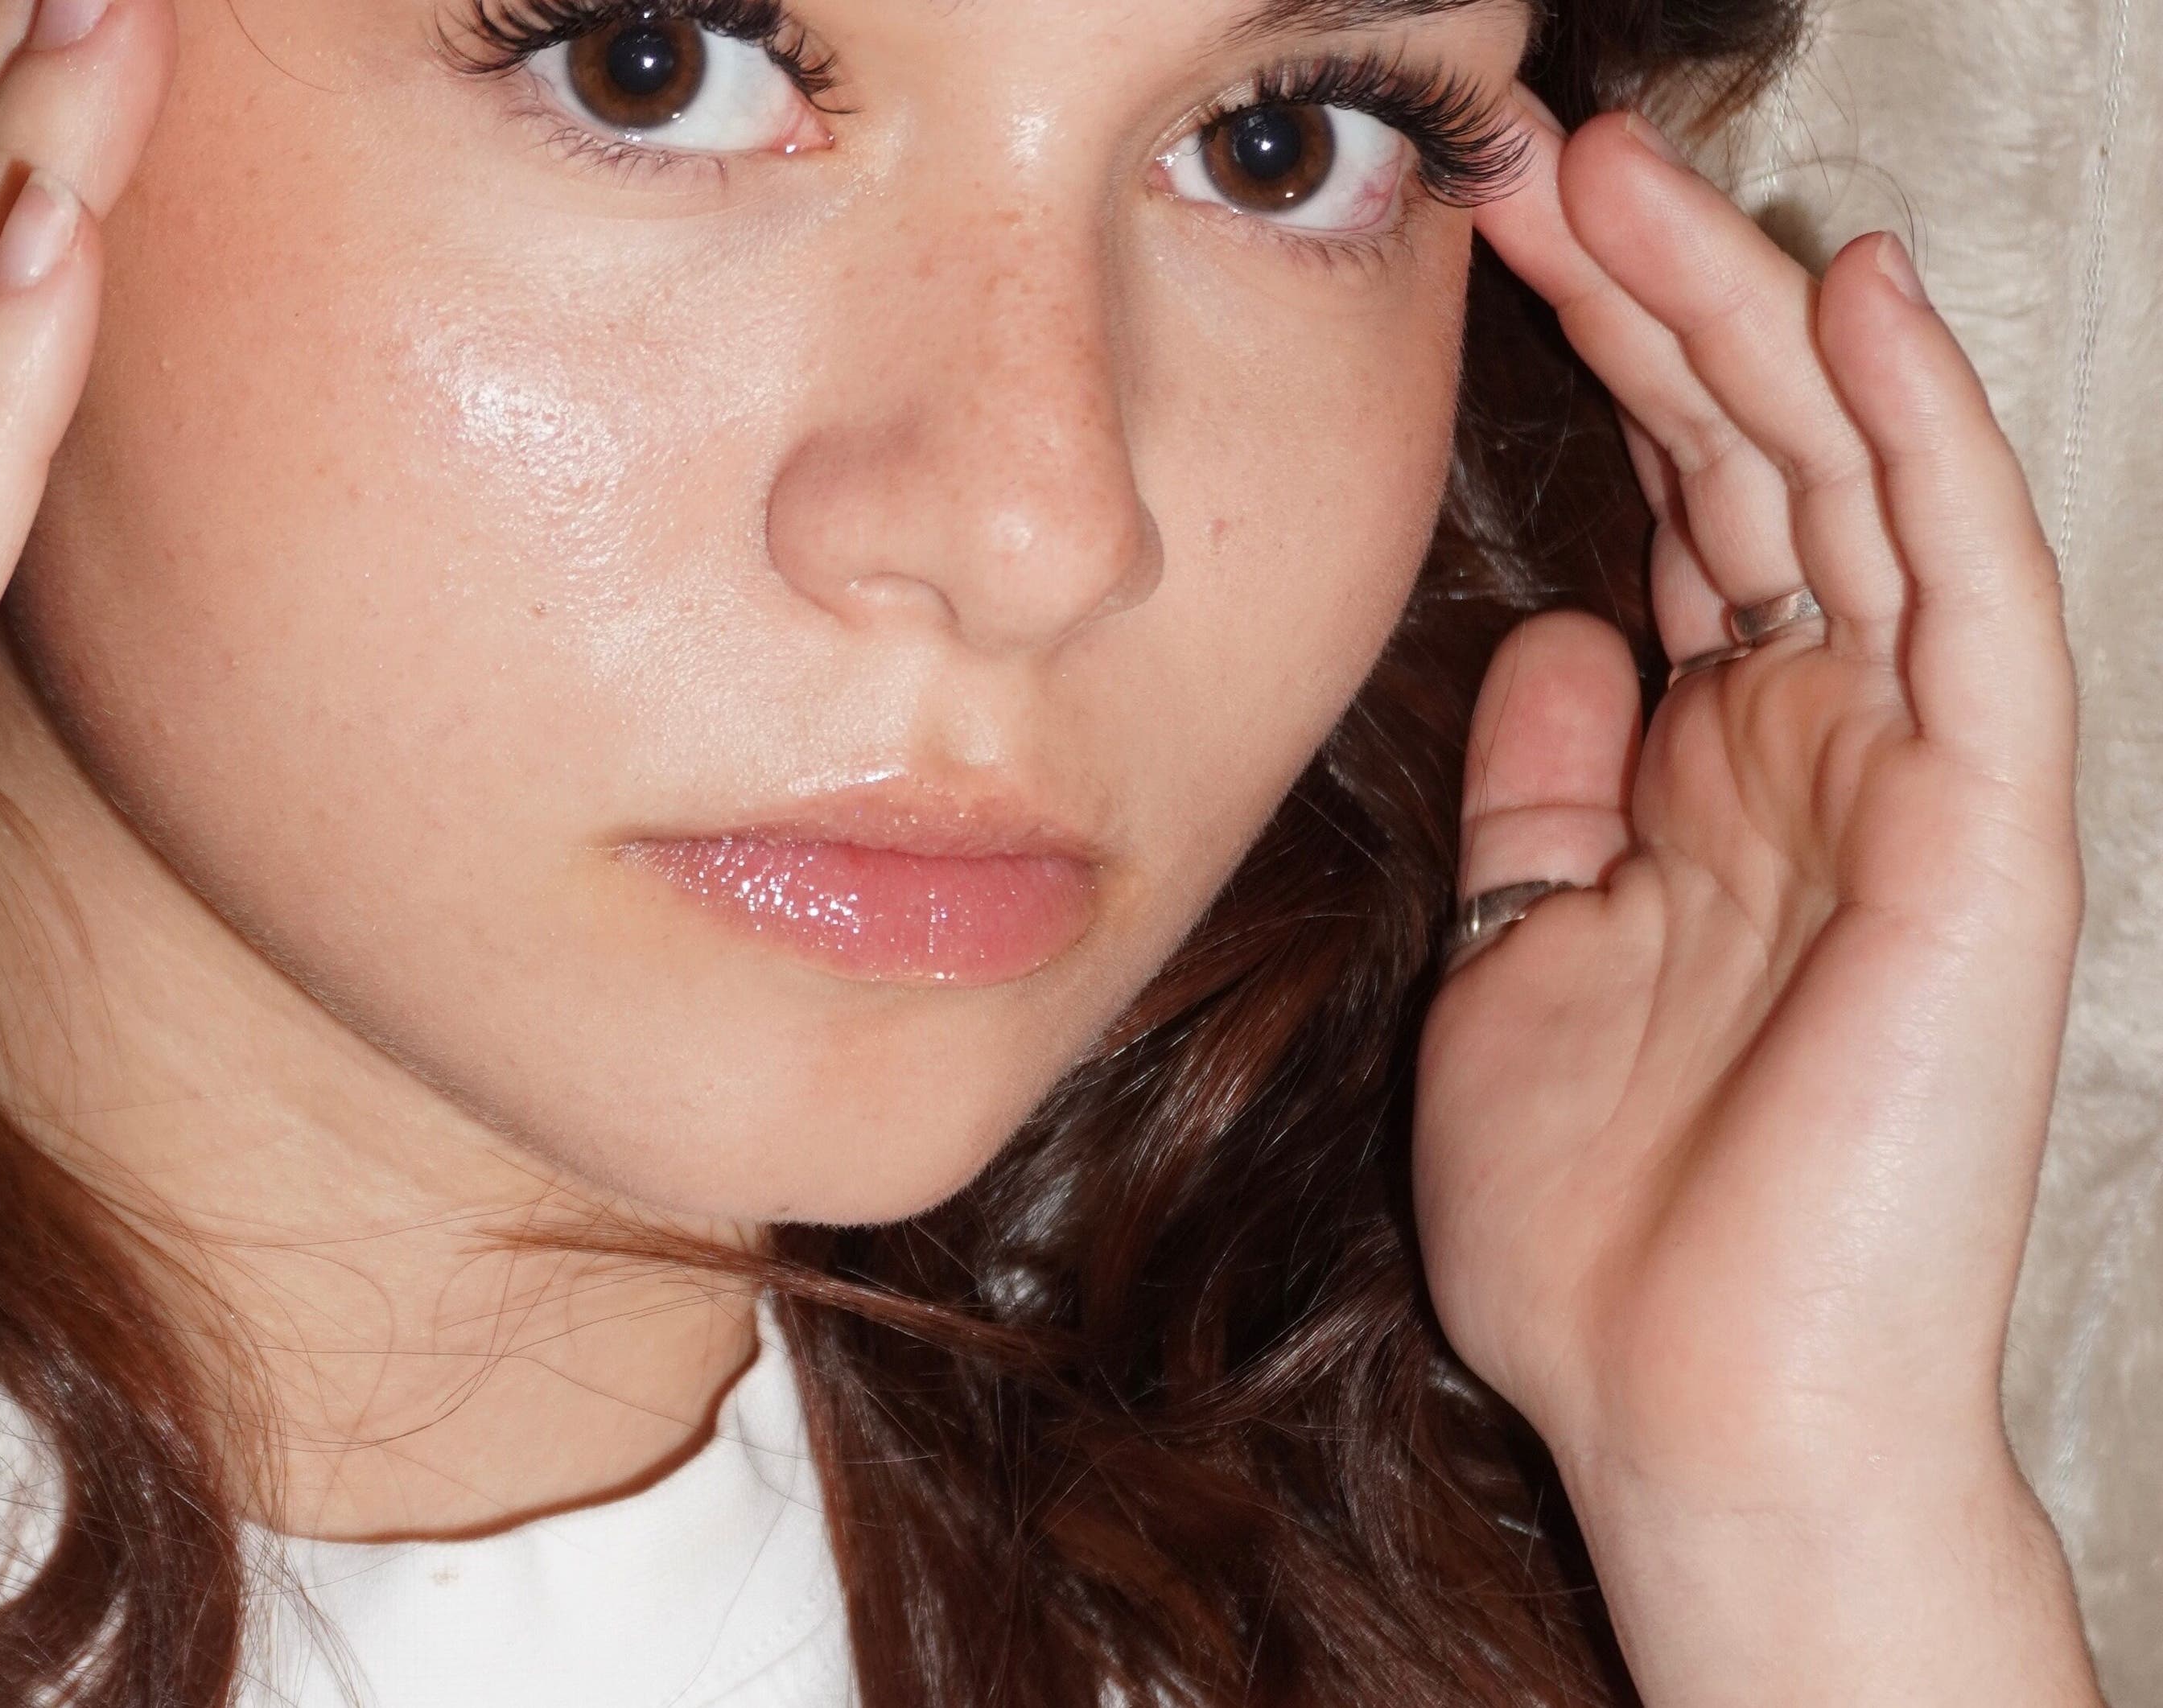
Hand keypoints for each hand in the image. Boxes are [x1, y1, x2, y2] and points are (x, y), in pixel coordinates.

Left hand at [1417, 105, 2095, 1702]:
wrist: (1693, 1415)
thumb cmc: (1603, 1230)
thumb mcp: (1524, 962)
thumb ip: (1549, 797)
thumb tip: (1559, 640)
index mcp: (1714, 770)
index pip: (1672, 513)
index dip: (1596, 369)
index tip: (1484, 242)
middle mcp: (1822, 744)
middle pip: (1750, 462)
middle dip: (1656, 301)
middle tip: (1547, 158)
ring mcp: (1911, 775)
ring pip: (1849, 483)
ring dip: (1755, 318)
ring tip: (1640, 179)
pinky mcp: (1983, 827)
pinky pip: (1967, 594)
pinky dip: (1920, 439)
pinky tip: (1856, 301)